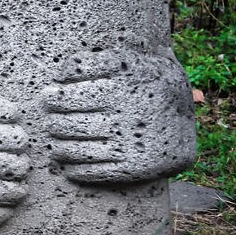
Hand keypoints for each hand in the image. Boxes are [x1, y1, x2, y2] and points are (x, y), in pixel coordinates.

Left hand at [43, 49, 195, 183]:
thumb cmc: (147, 80)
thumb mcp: (127, 61)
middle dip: (53, 122)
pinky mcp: (137, 168)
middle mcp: (127, 117)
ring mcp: (132, 145)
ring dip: (58, 147)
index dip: (53, 97)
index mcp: (122, 89)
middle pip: (68, 125)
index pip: (68, 97)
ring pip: (76, 150)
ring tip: (54, 142)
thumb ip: (92, 62)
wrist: (187, 112)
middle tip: (50, 120)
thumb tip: (60, 74)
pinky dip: (74, 169)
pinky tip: (68, 163)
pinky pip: (95, 172)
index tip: (48, 96)